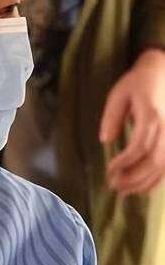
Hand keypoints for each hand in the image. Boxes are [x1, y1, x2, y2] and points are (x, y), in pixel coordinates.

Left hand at [99, 48, 164, 195]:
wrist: (162, 73)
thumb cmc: (137, 83)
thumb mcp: (119, 94)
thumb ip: (111, 116)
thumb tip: (105, 140)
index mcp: (151, 115)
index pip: (139, 146)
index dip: (125, 162)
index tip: (109, 170)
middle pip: (154, 161)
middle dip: (133, 177)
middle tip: (113, 186)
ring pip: (163, 166)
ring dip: (143, 182)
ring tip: (123, 191)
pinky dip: (156, 180)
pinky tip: (142, 188)